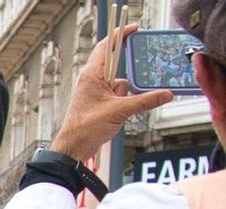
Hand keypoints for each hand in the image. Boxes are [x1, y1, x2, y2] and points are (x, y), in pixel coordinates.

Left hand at [51, 24, 174, 161]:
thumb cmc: (87, 128)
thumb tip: (167, 94)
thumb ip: (145, 101)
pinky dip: (123, 102)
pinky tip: (117, 115)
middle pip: (116, 66)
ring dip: (124, 95)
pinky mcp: (99, 102)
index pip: (106, 46)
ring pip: (119, 83)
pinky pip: (117, 95)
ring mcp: (95, 91)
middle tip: (131, 84)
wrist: (74, 147)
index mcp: (92, 75)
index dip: (120, 35)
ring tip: (116, 109)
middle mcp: (92, 80)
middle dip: (126, 74)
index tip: (134, 29)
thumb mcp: (120, 111)